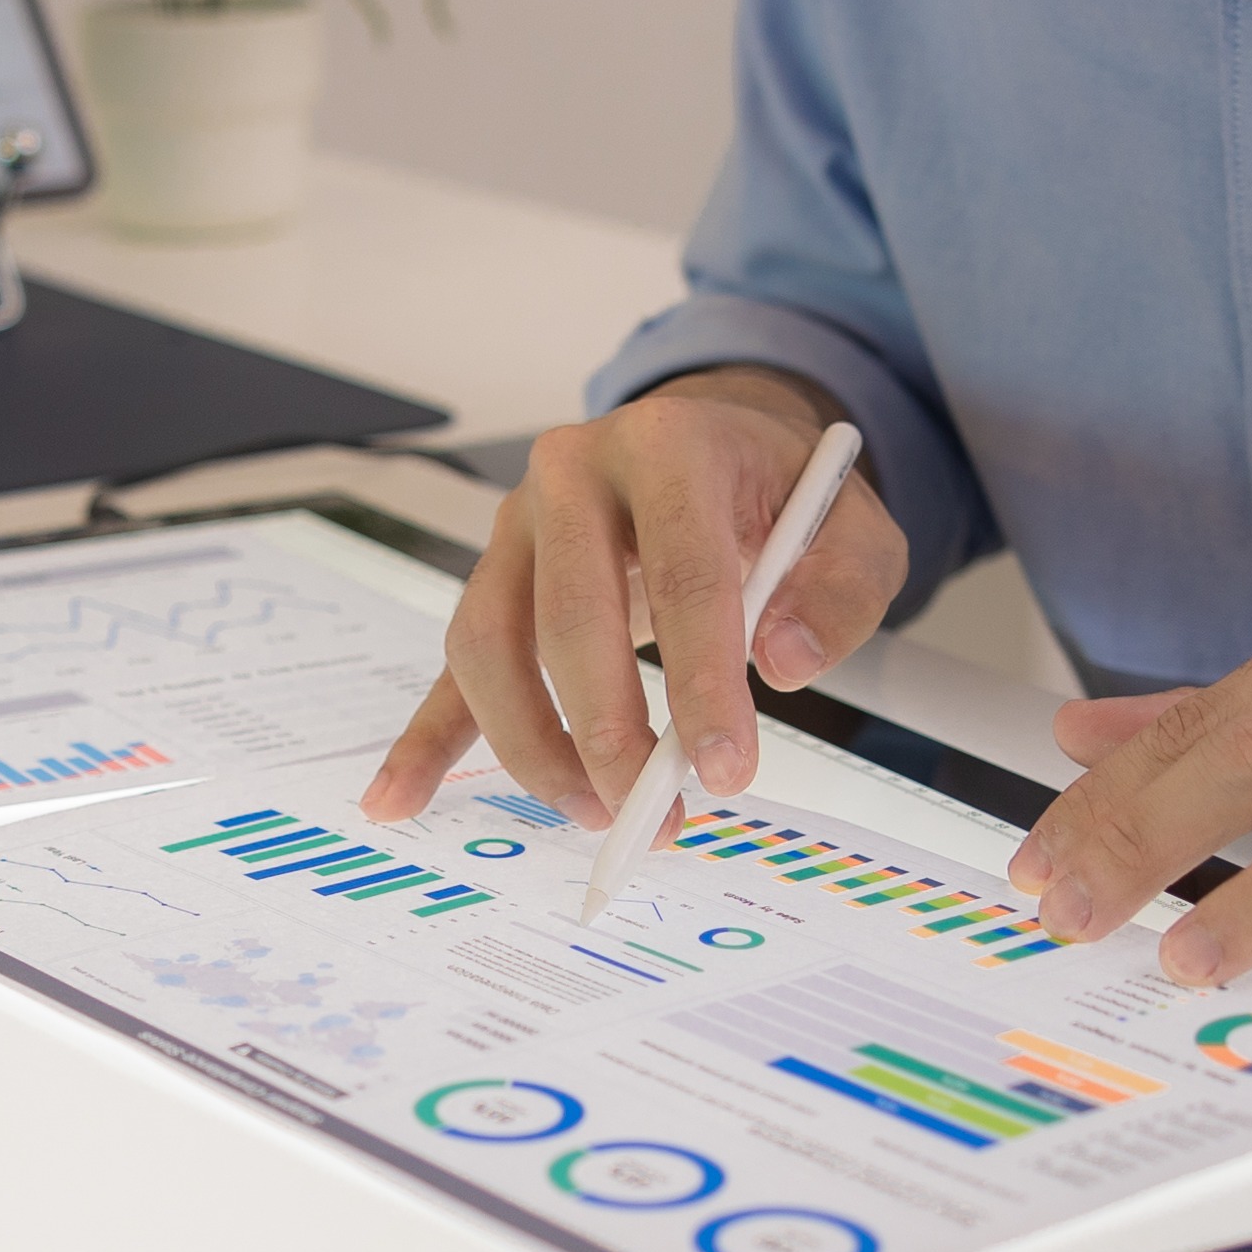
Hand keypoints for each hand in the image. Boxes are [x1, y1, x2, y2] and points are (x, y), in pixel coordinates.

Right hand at [357, 367, 911, 821]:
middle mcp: (572, 474)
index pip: (682, 575)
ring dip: (533, 746)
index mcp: (667, 445)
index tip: (726, 771)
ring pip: (491, 645)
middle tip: (652, 813)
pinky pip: (454, 665)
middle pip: (568, 617)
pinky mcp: (497, 577)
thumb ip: (839, 590)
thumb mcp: (853, 522)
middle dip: (606, 732)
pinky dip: (424, 739)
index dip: (702, 683)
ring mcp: (518, 526)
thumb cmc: (777, 489)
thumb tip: (786, 663)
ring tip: (592, 813)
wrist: (716, 438)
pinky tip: (398, 799)